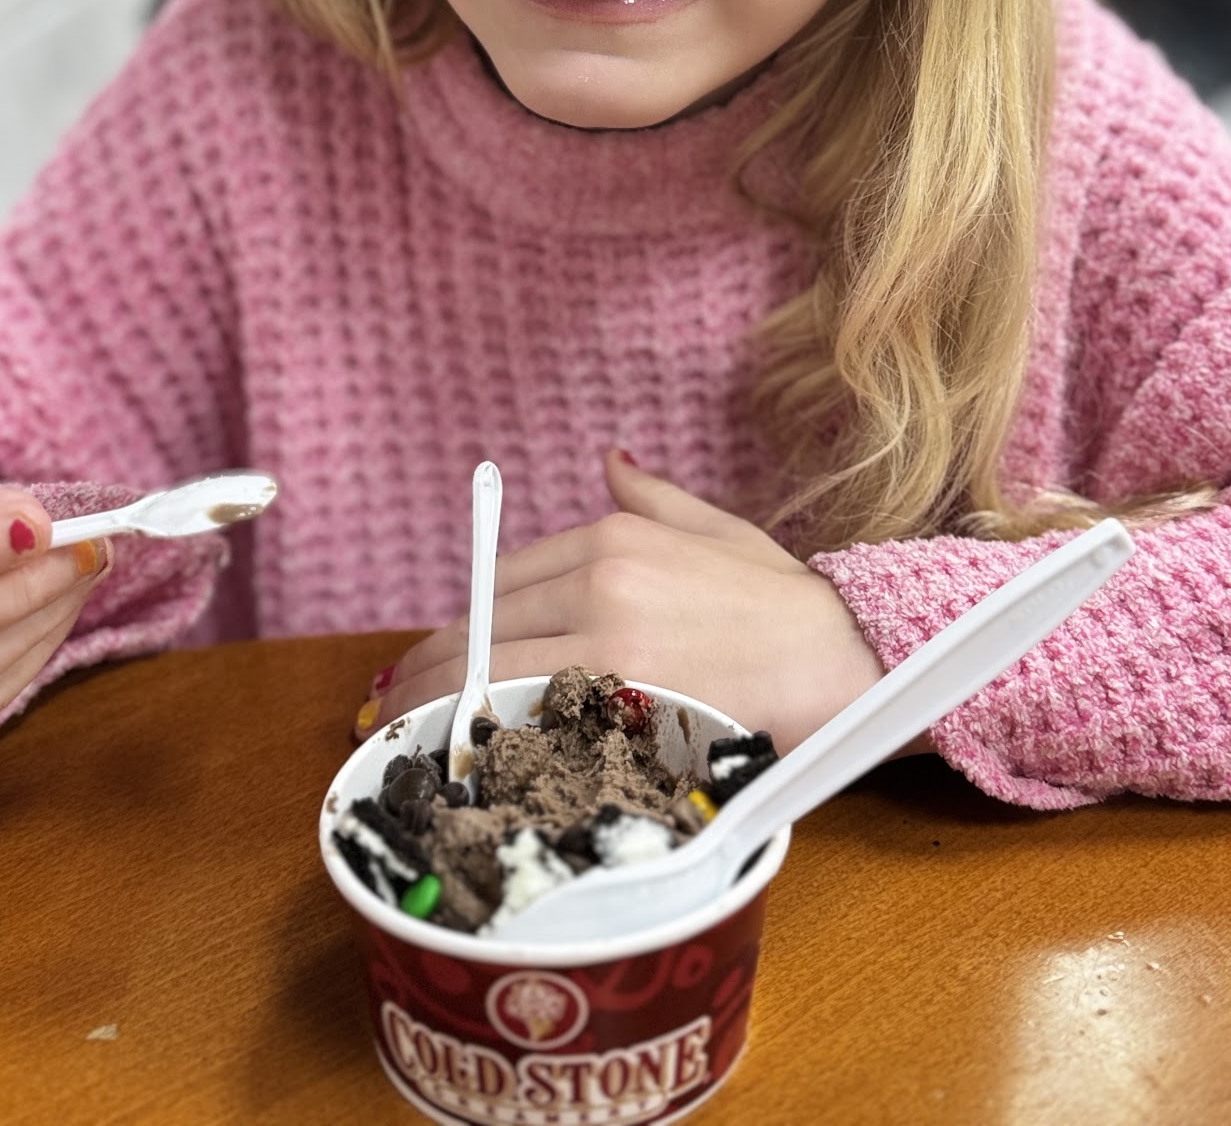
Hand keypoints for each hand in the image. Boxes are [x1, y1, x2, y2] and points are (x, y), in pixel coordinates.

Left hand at [372, 450, 885, 753]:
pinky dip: (488, 753)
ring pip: (490, 686)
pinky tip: (463, 771)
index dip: (450, 631)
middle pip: (478, 637)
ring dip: (434, 719)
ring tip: (401, 746)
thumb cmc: (780, 600)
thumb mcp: (713, 528)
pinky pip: (532, 734)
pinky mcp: (624, 714)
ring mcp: (608, 654)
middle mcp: (599, 589)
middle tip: (386, 715)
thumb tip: (608, 458)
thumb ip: (650, 494)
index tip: (421, 663)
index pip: (496, 586)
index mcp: (611, 540)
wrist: (845, 658)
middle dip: (422, 680)